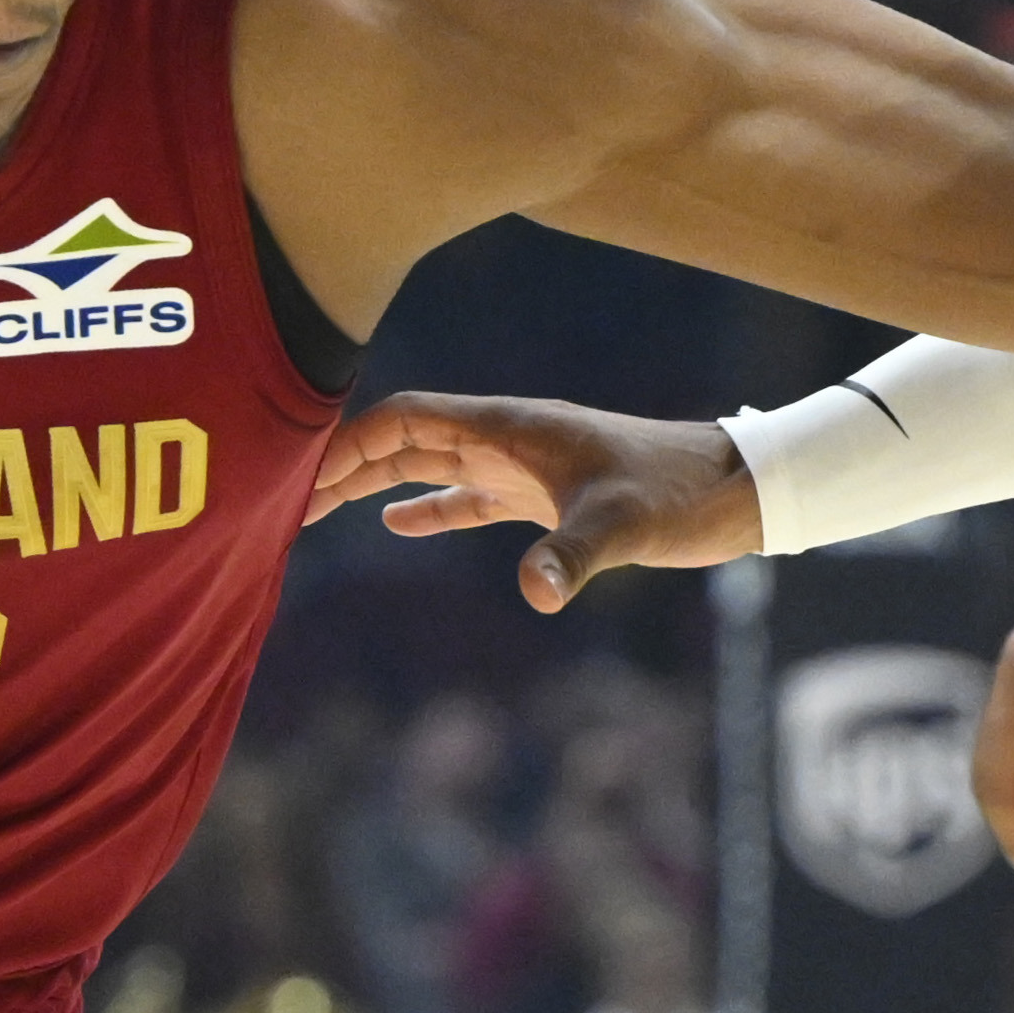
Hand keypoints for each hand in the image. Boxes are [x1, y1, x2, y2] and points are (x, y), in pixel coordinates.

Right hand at [309, 391, 757, 613]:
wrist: (730, 490)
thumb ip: (572, 555)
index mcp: (508, 427)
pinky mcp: (540, 496)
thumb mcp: (622, 525)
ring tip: (316, 512)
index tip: (300, 473)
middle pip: (403, 439)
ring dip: (374, 484)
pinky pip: (467, 495)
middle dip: (343, 465)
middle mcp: (504, 438)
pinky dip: (428, 506)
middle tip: (283, 502)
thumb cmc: (678, 493)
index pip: (406, 419)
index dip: (350, 442)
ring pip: (427, 464)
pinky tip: (396, 525)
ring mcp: (520, 465)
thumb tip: (535, 593)